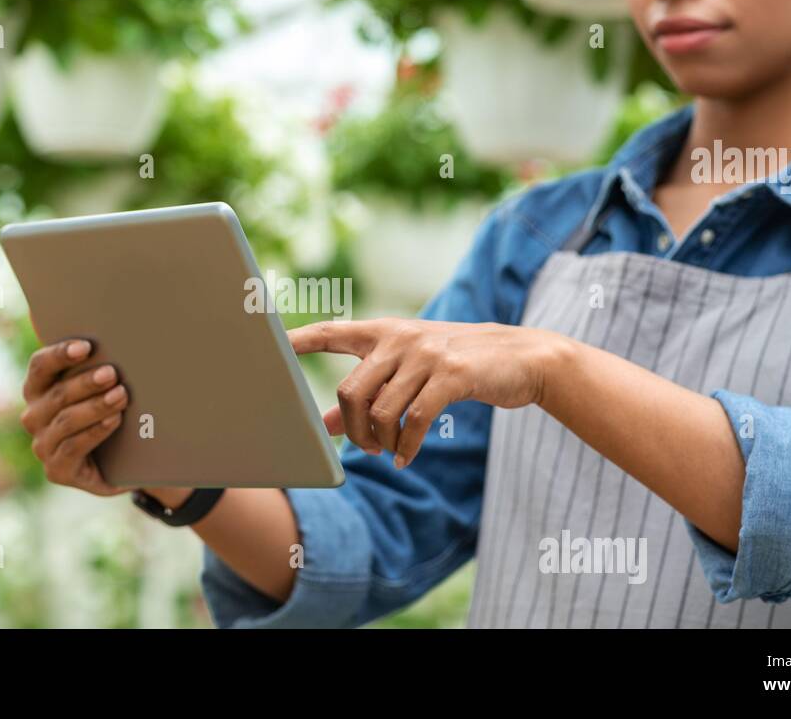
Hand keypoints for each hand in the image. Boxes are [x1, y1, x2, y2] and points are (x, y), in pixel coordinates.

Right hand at [19, 338, 128, 494]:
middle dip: (86, 382)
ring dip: (95, 406)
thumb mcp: (100, 389)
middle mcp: (34, 417)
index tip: (87, 346)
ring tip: (121, 396)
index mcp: (38, 390)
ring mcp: (42, 445)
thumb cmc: (109, 413)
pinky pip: (73, 447)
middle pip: (57, 394)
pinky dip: (95, 431)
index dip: (60, 354)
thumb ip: (96, 369)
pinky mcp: (56, 470)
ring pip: (66, 420)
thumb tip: (119, 345)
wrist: (122, 462)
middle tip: (112, 373)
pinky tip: (114, 420)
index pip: (40, 366)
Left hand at [288, 318, 567, 467]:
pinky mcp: (453, 374)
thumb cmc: (455, 366)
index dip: (298, 341)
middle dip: (352, 429)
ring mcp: (426, 354)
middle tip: (365, 448)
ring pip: (381, 409)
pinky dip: (407, 445)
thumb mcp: (408, 373)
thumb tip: (324, 424)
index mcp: (383, 333)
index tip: (268, 346)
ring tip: (389, 451)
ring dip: (380, 441)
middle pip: (351, 390)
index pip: (330, 332)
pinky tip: (406, 457)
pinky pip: (416, 419)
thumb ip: (366, 395)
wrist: (522, 357)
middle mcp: (400, 338)